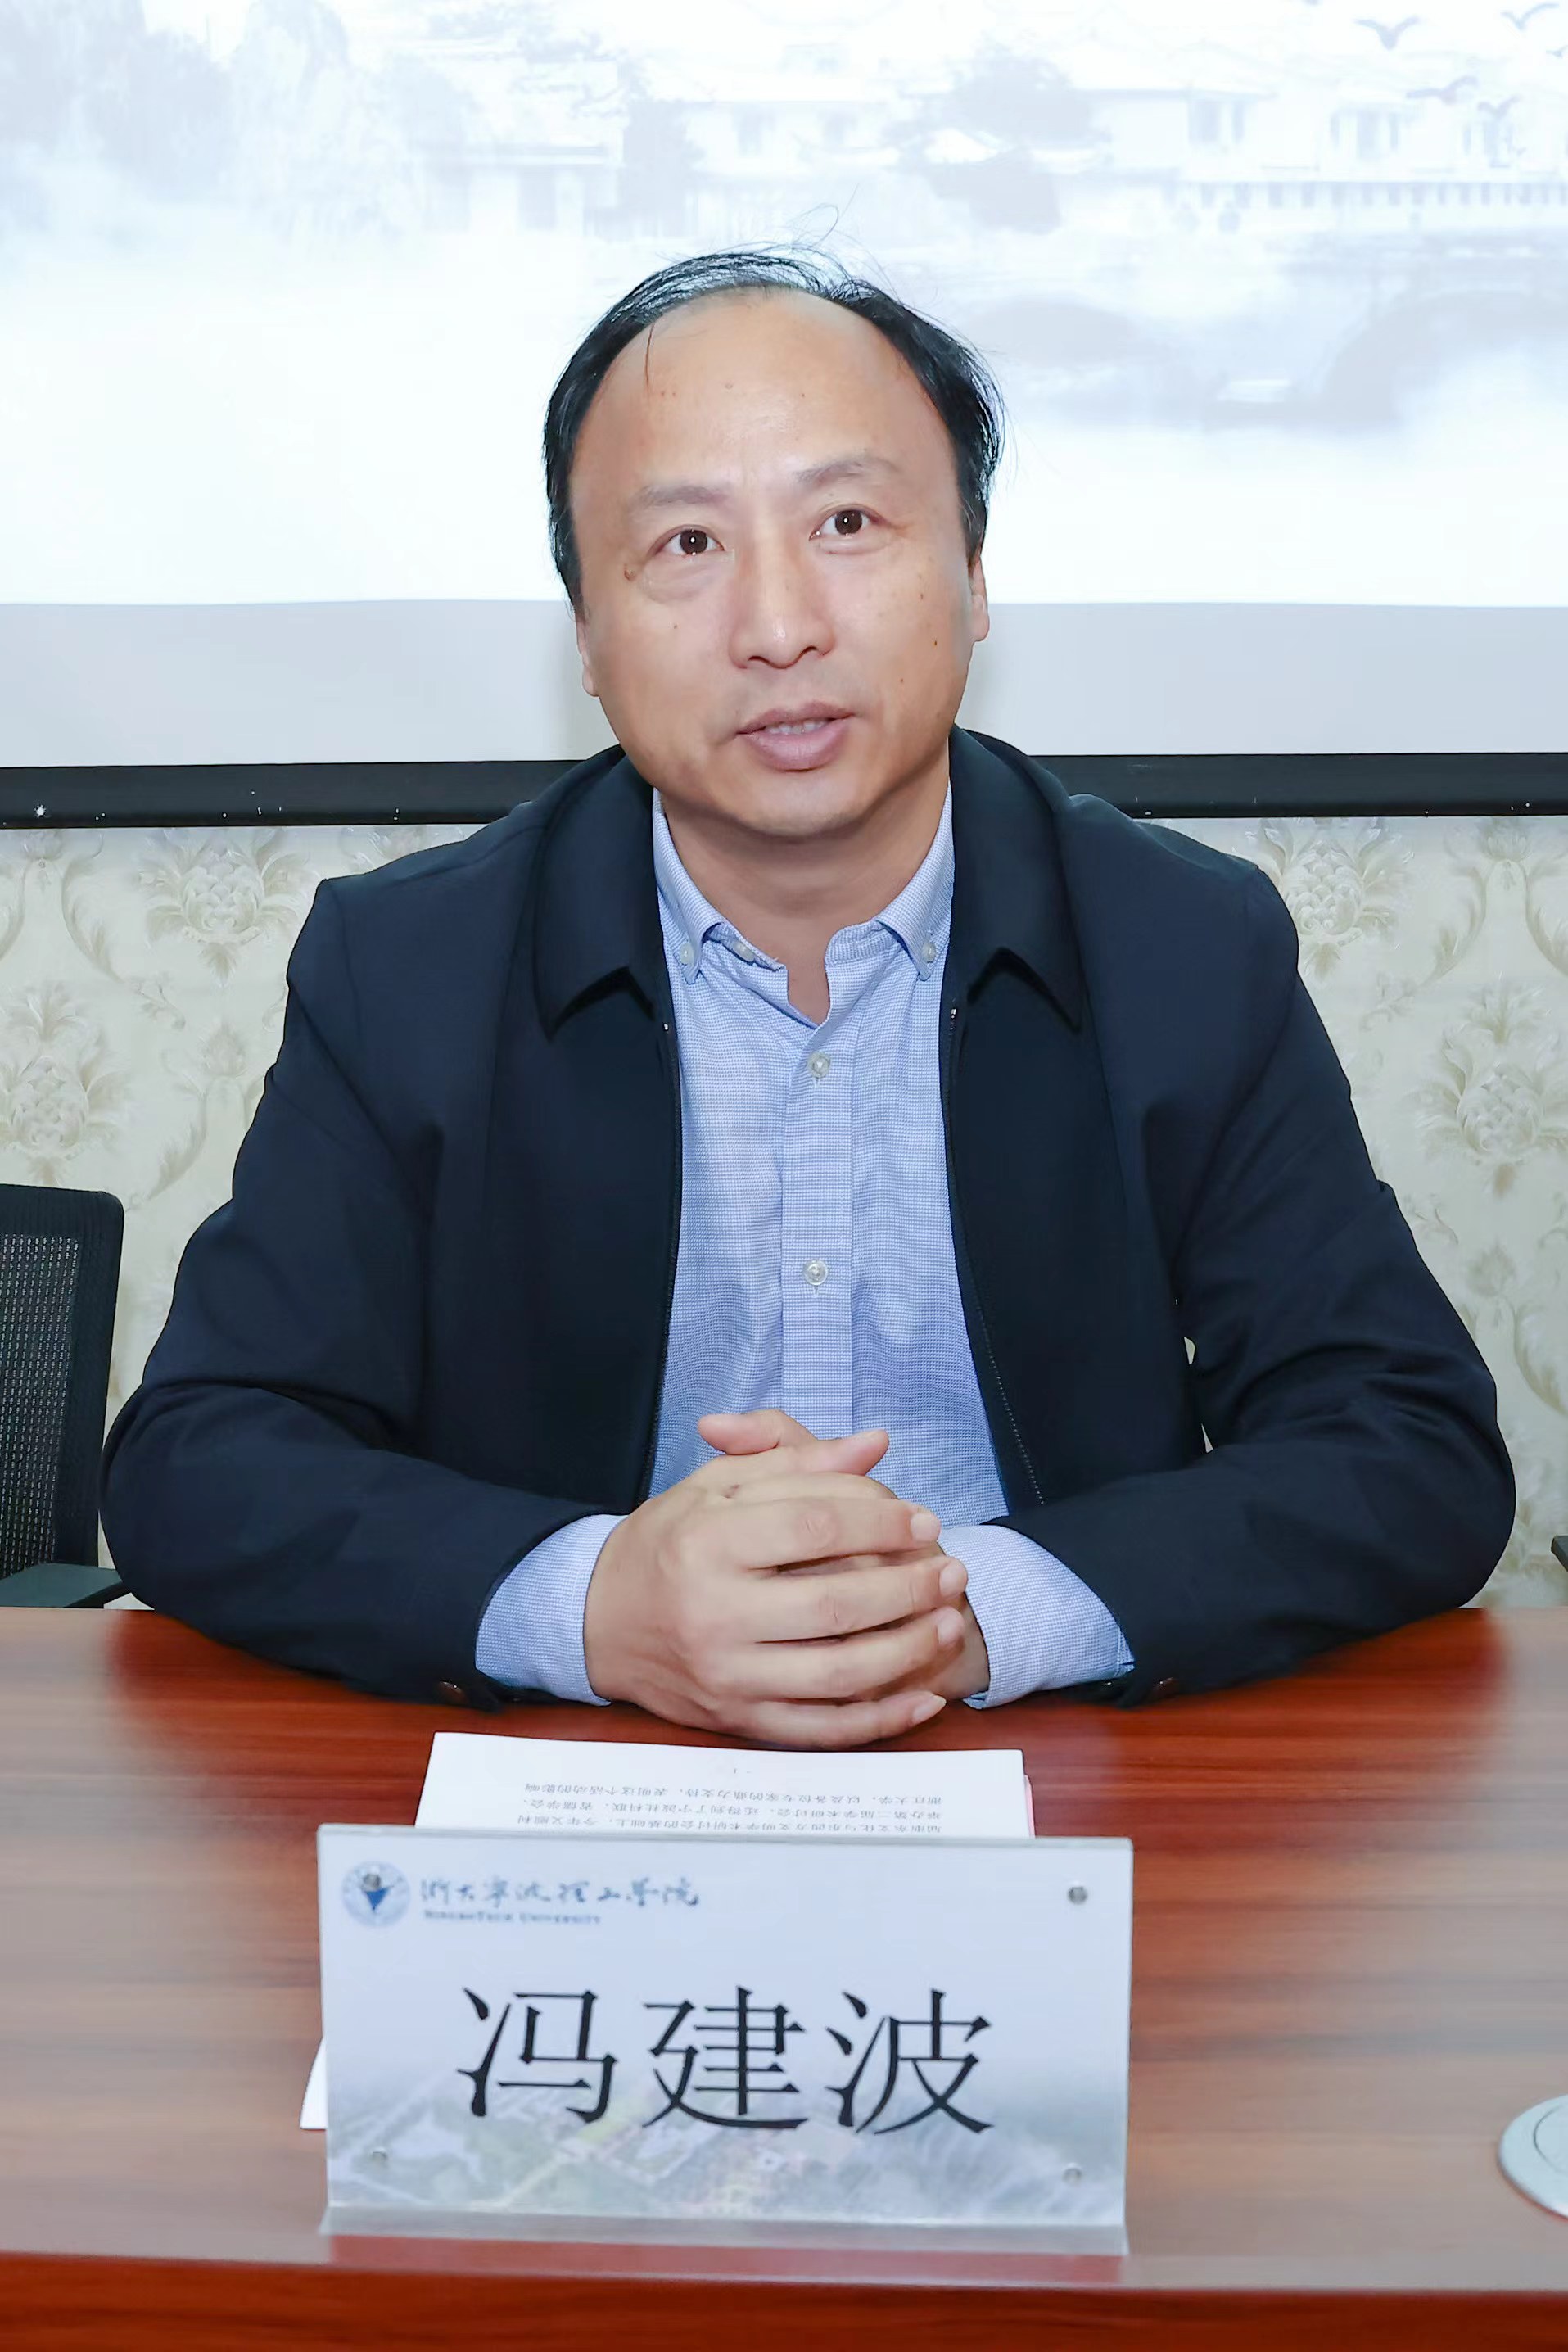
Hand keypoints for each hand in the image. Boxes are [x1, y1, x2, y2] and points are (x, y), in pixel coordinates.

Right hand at [582, 1415, 970, 1747]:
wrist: (600, 1621)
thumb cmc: (668, 1544)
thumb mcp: (717, 1486)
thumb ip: (796, 1463)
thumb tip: (875, 1444)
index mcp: (706, 1543)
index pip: (813, 1528)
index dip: (881, 1523)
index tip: (923, 1521)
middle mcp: (714, 1614)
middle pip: (835, 1603)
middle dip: (909, 1587)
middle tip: (954, 1569)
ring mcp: (728, 1676)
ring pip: (838, 1672)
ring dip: (909, 1649)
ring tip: (950, 1620)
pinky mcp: (739, 1721)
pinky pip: (822, 1730)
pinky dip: (880, 1720)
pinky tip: (923, 1698)